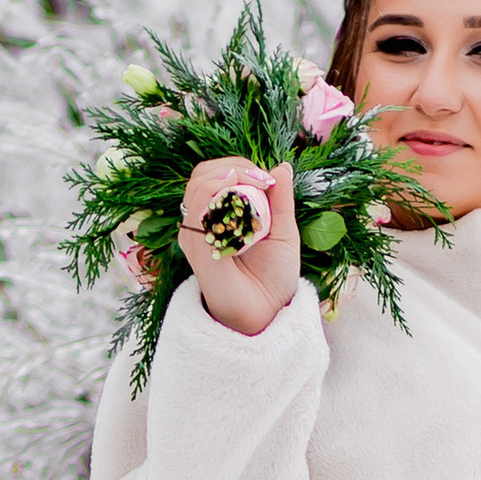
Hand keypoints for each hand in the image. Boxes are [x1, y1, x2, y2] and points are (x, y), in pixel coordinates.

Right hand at [181, 158, 300, 333]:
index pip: (214, 173)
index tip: (269, 178)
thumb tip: (282, 166)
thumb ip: (281, 200)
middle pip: (202, 174)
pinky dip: (221, 199)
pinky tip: (243, 205)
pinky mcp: (198, 250)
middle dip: (235, 167)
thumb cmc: (273, 276)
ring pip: (199, 187)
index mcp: (217, 215)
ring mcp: (196, 236)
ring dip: (231, 178)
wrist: (268, 313)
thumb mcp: (284, 232)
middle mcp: (201, 223)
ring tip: (258, 188)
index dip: (239, 166)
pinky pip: (200, 212)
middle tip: (263, 180)